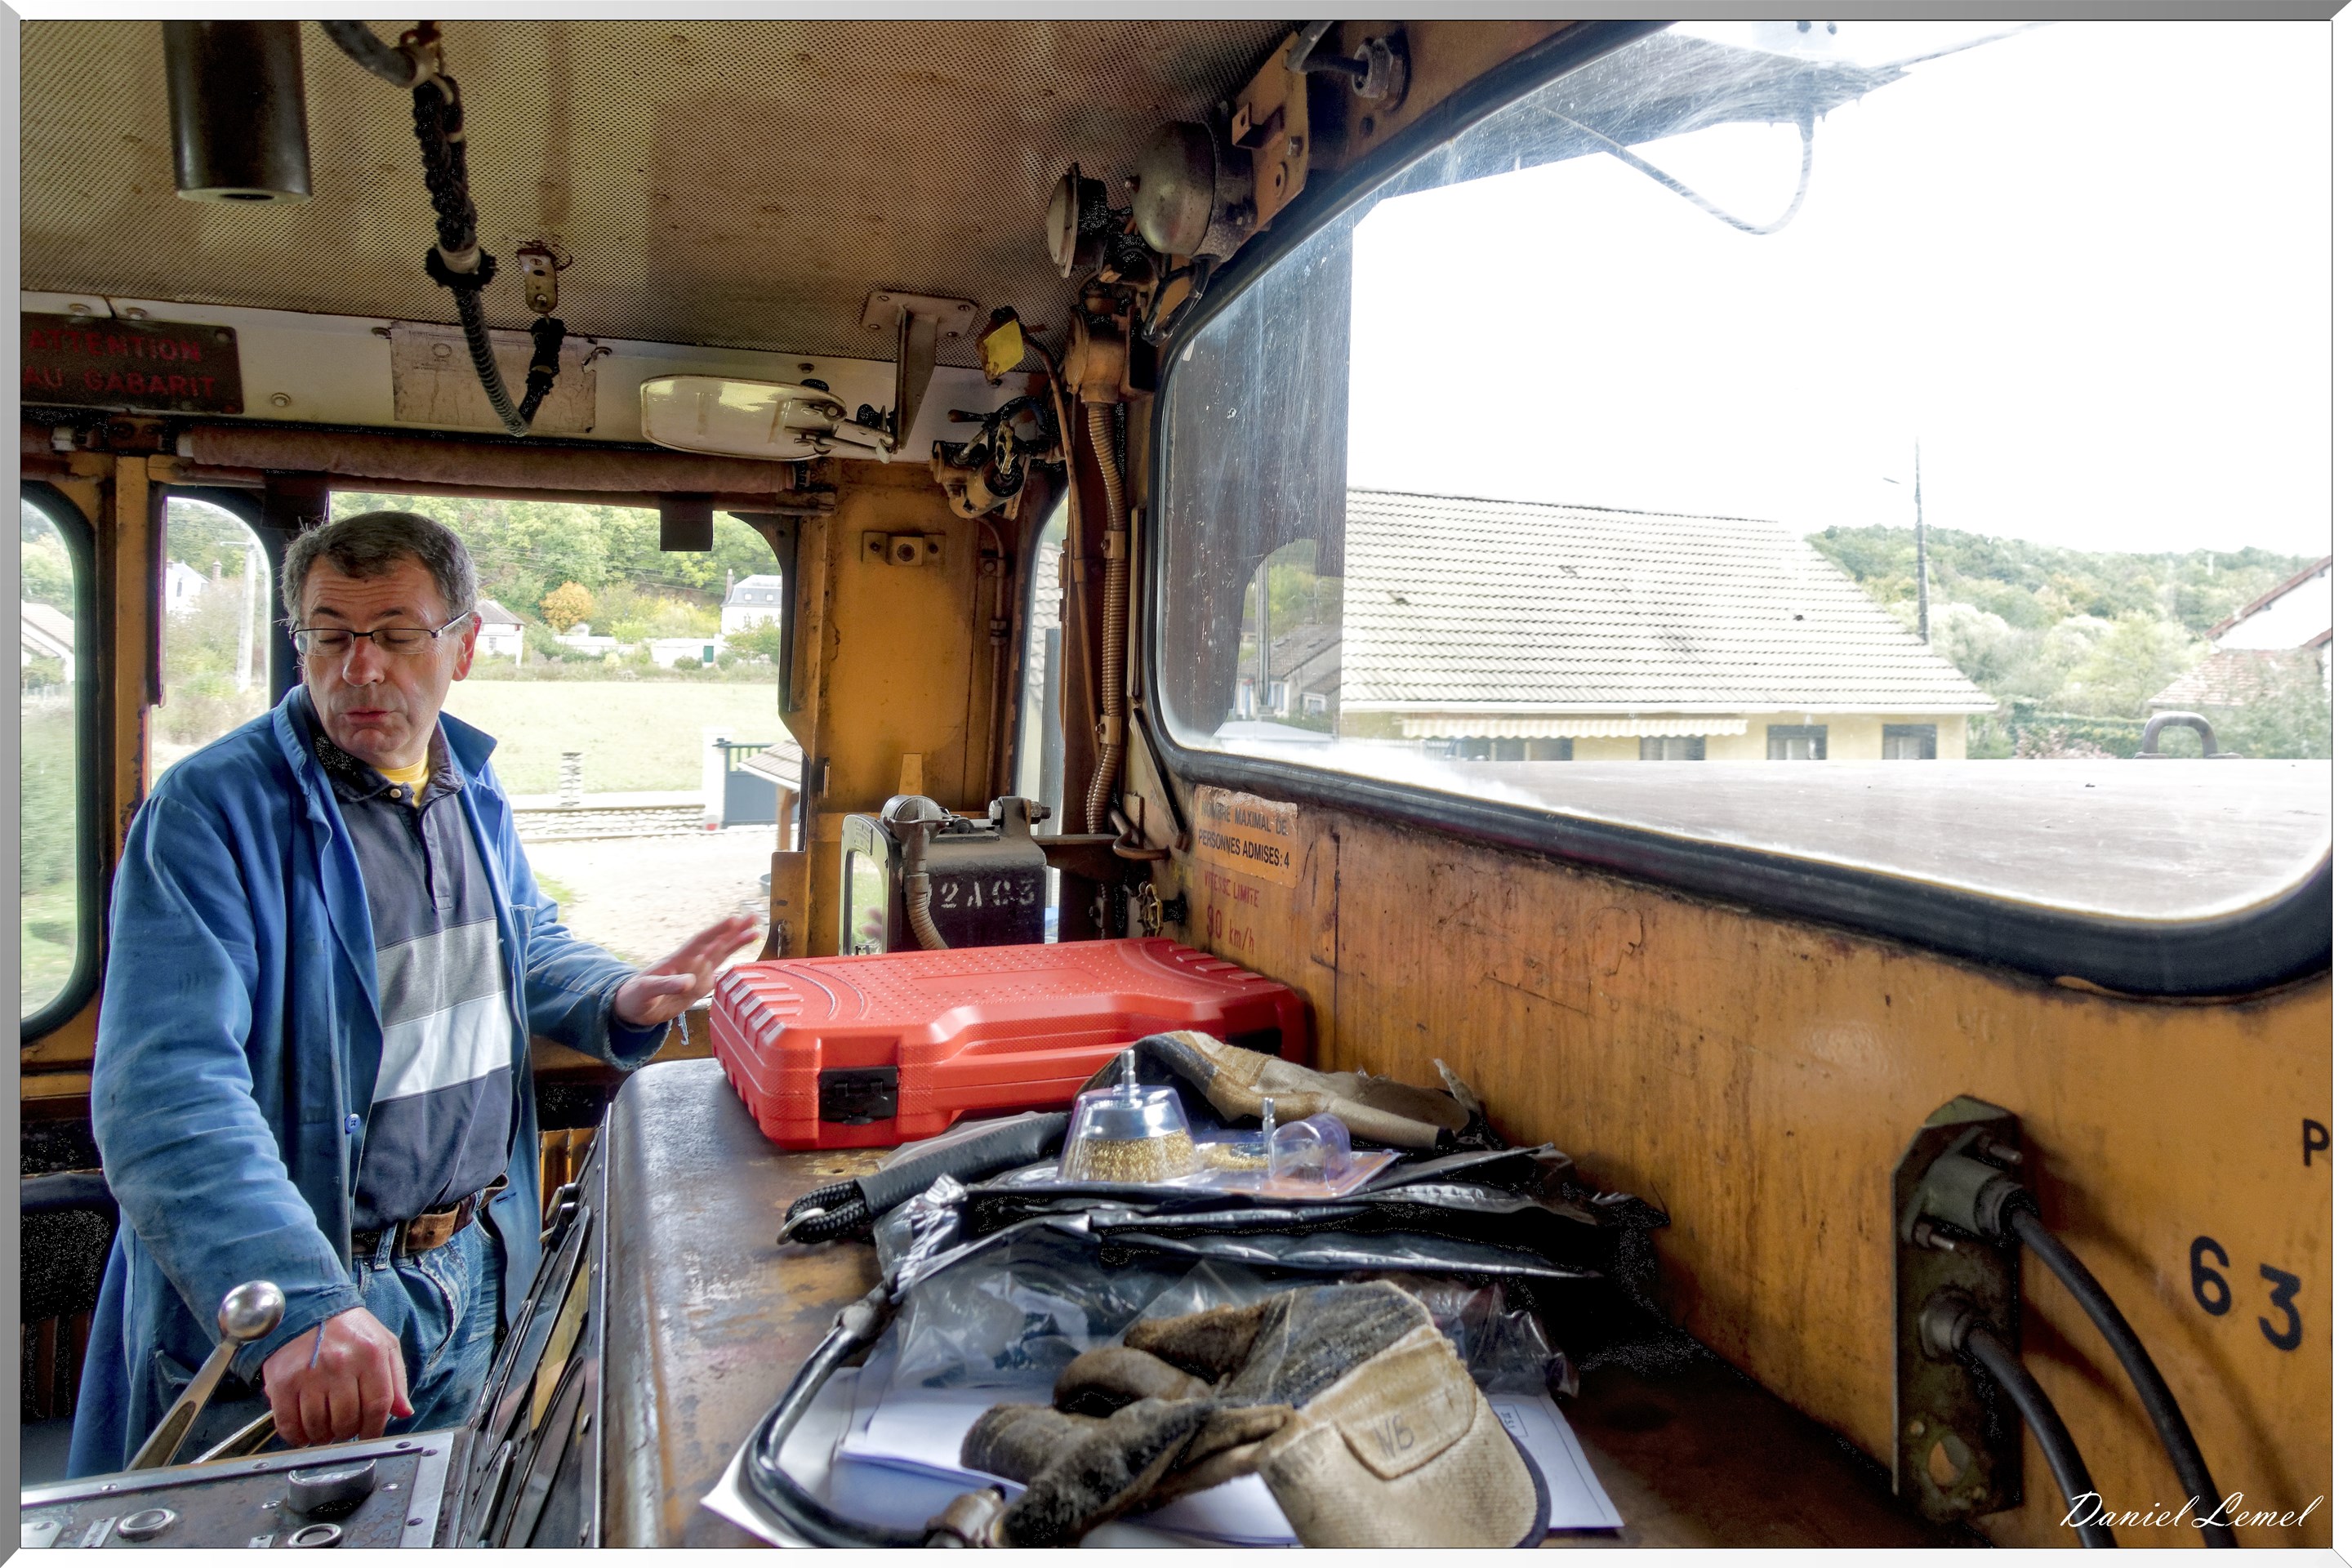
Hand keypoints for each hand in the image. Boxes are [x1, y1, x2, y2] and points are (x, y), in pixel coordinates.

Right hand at [261, 1306, 411, 1447]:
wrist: (308, 1308)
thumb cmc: (349, 1329)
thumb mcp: (384, 1344)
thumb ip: (396, 1380)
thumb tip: (404, 1412)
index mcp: (371, 1355)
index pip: (378, 1406)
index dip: (374, 1428)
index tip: (368, 1435)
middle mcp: (341, 1364)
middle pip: (348, 1420)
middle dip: (347, 1432)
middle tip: (344, 1429)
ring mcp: (310, 1374)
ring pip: (319, 1425)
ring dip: (323, 1436)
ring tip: (325, 1430)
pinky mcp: (283, 1382)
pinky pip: (289, 1423)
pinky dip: (296, 1436)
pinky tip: (303, 1433)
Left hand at [614, 913, 762, 1027]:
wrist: (631, 1009)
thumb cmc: (634, 996)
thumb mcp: (646, 991)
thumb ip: (667, 985)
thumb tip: (691, 982)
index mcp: (677, 960)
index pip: (701, 941)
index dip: (717, 931)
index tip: (734, 921)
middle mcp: (689, 964)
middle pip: (716, 944)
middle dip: (735, 932)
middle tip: (754, 917)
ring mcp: (694, 975)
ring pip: (720, 957)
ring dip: (736, 945)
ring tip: (754, 933)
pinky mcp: (696, 988)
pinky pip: (715, 976)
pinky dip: (728, 968)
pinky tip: (739, 961)